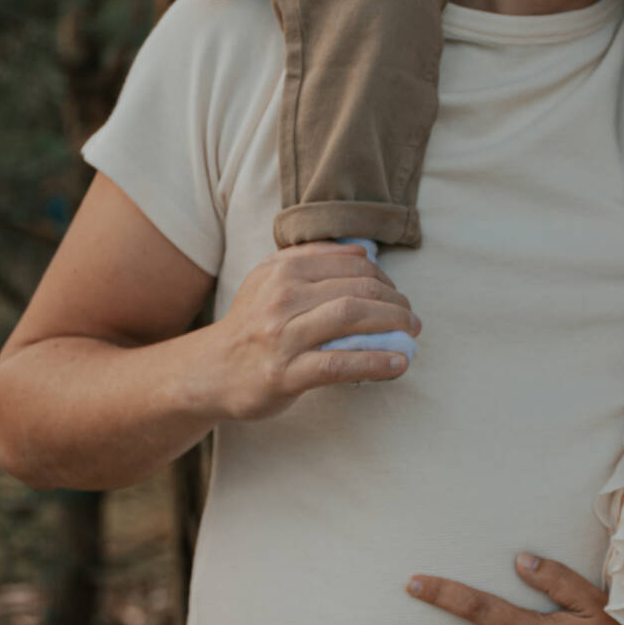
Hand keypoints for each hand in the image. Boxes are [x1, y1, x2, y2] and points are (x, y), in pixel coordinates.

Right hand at [200, 244, 419, 417]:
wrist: (211, 371)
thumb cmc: (251, 323)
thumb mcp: (269, 279)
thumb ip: (311, 257)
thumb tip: (362, 251)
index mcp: (283, 270)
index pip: (352, 266)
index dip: (385, 279)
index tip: (397, 296)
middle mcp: (282, 298)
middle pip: (357, 290)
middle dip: (395, 303)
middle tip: (412, 318)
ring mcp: (282, 336)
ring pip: (351, 317)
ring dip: (392, 324)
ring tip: (411, 334)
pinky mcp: (285, 373)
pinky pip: (340, 364)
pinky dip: (376, 362)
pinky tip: (399, 364)